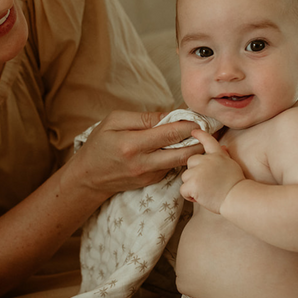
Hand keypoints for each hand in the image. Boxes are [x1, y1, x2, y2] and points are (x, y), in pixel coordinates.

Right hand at [73, 110, 204, 194]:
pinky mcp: (152, 181)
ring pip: (181, 162)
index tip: (199, 116)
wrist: (89, 177)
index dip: (189, 124)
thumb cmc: (99, 145)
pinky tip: (182, 147)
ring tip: (201, 136)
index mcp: (132, 145)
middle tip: (208, 127)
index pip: (170, 134)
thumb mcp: (113, 122)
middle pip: (183, 152)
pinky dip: (179, 156)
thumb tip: (169, 115)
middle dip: (200, 139)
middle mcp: (143, 163)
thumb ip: (141, 118)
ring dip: (194, 149)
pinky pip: (172, 167)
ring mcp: (149, 175)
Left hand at [179, 130, 244, 212]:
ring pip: (185, 177)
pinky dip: (189, 196)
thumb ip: (223, 156)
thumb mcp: (232, 166)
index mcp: (218, 155)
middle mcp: (207, 160)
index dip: (200, 135)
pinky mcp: (193, 183)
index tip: (193, 131)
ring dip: (192, 185)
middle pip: (190, 162)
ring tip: (206, 192)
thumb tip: (222, 147)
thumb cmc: (236, 186)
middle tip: (207, 183)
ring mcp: (198, 171)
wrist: (238, 198)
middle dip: (194, 172)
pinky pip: (183, 190)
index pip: (208, 141)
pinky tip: (201, 197)